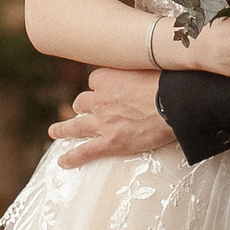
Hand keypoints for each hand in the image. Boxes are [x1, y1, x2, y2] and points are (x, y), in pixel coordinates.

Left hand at [49, 66, 175, 167]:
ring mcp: (103, 122)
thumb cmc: (168, 84)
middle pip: (82, 101)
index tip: (109, 90)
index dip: (102, 87)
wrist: (175, 106)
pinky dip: (73, 157)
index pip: (95, 80)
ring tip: (55, 131)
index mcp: (108, 78)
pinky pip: (85, 151)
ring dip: (63, 129)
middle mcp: (101, 99)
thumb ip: (136, 71)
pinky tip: (63, 161)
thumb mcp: (148, 67)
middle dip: (83, 106)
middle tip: (83, 111)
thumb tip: (140, 69)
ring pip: (75, 125)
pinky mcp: (110, 142)